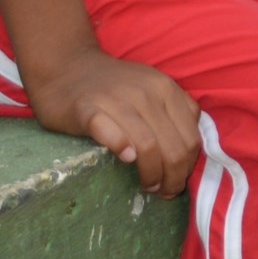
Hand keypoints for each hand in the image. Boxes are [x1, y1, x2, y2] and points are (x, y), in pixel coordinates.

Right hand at [32, 50, 200, 195]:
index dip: (187, 167)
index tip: (176, 182)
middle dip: (172, 178)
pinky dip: (121, 148)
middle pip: (173, 147)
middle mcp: (146, 92)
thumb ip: (174, 112)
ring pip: (148, 145)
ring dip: (151, 174)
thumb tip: (188, 155)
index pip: (190, 138)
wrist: (67, 67)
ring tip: (146, 186)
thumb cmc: (113, 87)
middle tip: (162, 191)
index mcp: (166, 89)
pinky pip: (110, 133)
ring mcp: (116, 99)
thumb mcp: (153, 89)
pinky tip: (125, 159)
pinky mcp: (87, 109)